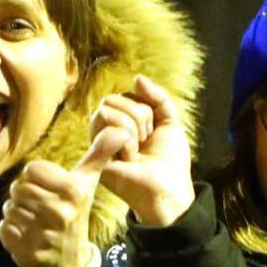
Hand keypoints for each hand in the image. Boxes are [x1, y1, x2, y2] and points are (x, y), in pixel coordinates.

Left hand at [0, 131, 125, 266]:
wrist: (68, 262)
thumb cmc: (74, 213)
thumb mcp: (87, 184)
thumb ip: (99, 156)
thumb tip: (120, 132)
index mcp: (73, 191)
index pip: (31, 169)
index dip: (35, 178)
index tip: (47, 189)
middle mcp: (60, 212)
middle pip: (18, 188)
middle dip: (24, 196)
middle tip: (39, 207)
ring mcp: (43, 234)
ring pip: (9, 208)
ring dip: (17, 214)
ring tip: (34, 221)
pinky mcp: (27, 250)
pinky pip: (4, 228)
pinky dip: (10, 231)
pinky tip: (26, 236)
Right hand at [91, 74, 193, 227]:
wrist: (169, 189)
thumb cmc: (170, 161)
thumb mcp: (169, 121)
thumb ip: (157, 97)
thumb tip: (137, 78)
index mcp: (120, 122)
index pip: (123, 95)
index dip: (144, 108)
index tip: (153, 131)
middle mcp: (105, 131)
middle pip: (112, 99)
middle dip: (138, 116)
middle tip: (145, 140)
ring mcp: (98, 143)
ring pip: (107, 111)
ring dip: (132, 129)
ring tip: (138, 150)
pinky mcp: (96, 156)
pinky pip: (108, 131)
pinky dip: (128, 143)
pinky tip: (130, 160)